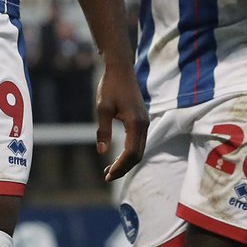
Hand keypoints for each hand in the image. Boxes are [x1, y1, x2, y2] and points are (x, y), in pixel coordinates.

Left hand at [95, 62, 147, 181]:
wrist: (120, 69)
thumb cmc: (109, 86)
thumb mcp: (102, 108)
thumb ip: (103, 130)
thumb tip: (102, 152)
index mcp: (136, 123)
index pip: (131, 153)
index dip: (120, 167)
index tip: (107, 175)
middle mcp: (144, 124)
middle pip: (137, 155)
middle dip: (123, 168)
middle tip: (107, 176)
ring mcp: (144, 122)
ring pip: (139, 149)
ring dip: (126, 162)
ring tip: (109, 170)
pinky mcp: (141, 120)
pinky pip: (138, 142)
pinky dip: (129, 152)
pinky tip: (117, 155)